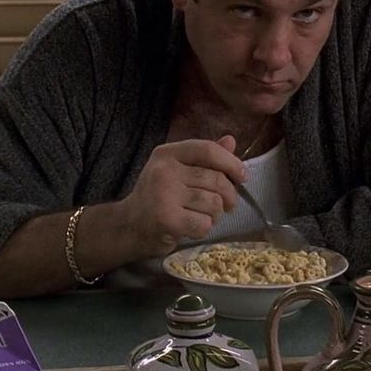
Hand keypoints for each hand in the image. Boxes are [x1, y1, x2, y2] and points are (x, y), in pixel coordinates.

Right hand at [120, 136, 246, 258]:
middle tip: (226, 205)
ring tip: (203, 216)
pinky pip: (204, 223)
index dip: (231, 162)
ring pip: (213, 203)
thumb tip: (231, 141)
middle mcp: (164, 170)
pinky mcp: (167, 218)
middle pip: (215, 179)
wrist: (127, 227)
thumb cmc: (157, 197)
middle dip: (228, 195)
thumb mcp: (177, 171)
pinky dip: (203, 229)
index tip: (242, 176)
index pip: (207, 149)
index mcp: (167, 153)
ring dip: (215, 215)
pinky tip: (191, 228)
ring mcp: (164, 194)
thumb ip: (204, 157)